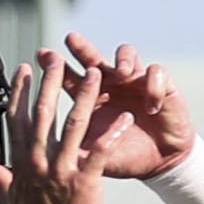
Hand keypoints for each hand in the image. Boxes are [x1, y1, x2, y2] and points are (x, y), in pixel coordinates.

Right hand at [5, 48, 112, 203]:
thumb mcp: (8, 200)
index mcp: (23, 161)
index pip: (19, 118)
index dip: (21, 91)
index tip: (24, 68)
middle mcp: (40, 161)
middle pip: (44, 113)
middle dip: (50, 82)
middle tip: (57, 58)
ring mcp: (61, 170)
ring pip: (73, 126)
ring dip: (85, 97)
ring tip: (96, 75)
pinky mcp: (84, 182)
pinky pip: (99, 152)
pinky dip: (112, 134)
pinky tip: (126, 118)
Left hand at [57, 34, 196, 180]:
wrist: (159, 163)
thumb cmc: (125, 157)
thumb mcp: (97, 155)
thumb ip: (75, 150)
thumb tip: (43, 154)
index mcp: (91, 99)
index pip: (69, 78)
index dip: (56, 67)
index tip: (42, 55)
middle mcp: (112, 84)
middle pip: (93, 57)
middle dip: (82, 48)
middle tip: (70, 39)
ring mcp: (136, 82)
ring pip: (127, 53)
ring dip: (122, 59)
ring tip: (120, 73)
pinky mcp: (161, 85)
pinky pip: (156, 73)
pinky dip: (154, 87)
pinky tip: (151, 107)